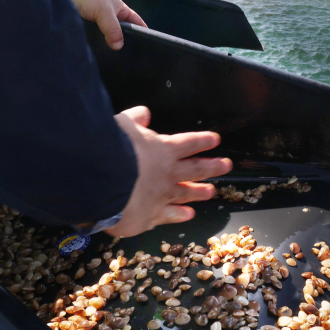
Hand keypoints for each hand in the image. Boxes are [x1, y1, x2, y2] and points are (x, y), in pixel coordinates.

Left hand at [56, 0, 145, 48]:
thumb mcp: (104, 10)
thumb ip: (112, 28)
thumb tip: (119, 45)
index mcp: (121, 10)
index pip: (137, 23)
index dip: (143, 32)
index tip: (147, 45)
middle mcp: (112, 17)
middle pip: (122, 33)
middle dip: (124, 43)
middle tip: (126, 56)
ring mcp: (100, 23)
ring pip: (108, 38)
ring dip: (107, 44)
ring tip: (110, 56)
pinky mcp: (88, 28)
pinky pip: (96, 39)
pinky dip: (96, 44)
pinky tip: (95, 51)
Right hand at [106, 107, 232, 236]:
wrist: (103, 184)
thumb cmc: (112, 151)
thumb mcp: (123, 125)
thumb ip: (135, 119)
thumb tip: (144, 113)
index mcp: (164, 150)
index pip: (190, 143)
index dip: (203, 141)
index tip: (216, 140)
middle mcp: (168, 173)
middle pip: (196, 169)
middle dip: (213, 166)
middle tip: (227, 165)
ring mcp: (162, 196)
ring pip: (187, 194)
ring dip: (200, 192)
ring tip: (211, 192)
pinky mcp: (150, 216)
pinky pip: (170, 216)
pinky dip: (180, 215)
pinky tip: (188, 216)